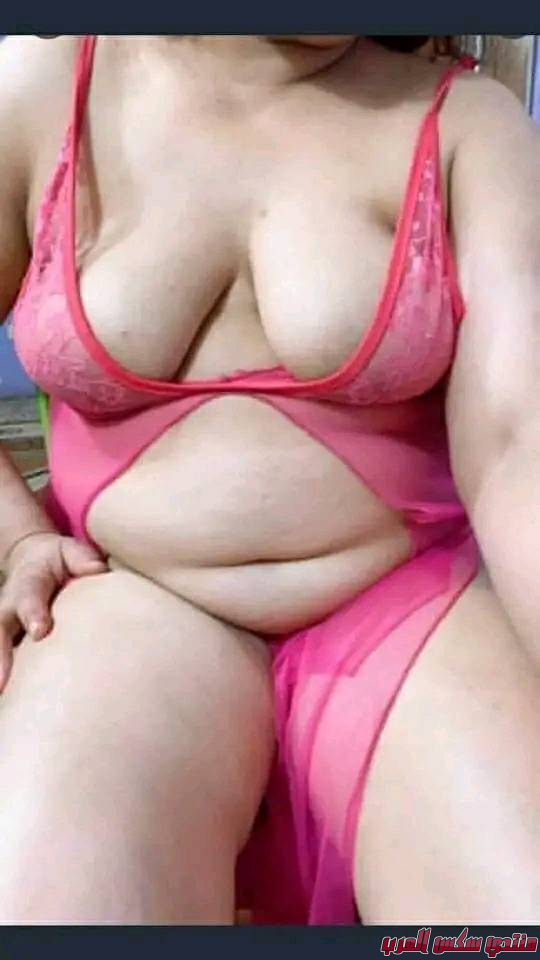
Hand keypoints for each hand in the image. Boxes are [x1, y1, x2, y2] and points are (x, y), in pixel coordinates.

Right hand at [0, 532, 106, 689]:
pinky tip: (8, 703)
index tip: (40, 631)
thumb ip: (82, 559)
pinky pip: (1, 660)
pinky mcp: (5, 642)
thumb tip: (97, 570)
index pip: (29, 597)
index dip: (33, 613)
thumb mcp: (70, 551)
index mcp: (28, 583)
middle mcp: (8, 606)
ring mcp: (4, 626)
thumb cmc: (59, 561)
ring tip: (3, 696)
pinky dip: (2, 677)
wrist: (32, 561)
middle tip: (3, 680)